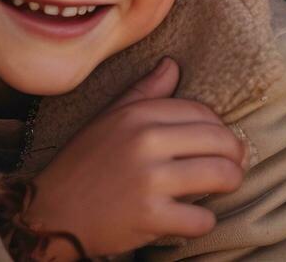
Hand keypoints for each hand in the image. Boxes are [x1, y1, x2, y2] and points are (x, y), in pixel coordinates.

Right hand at [23, 57, 246, 257]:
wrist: (49, 213)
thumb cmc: (82, 165)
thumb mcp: (109, 119)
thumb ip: (144, 92)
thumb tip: (173, 65)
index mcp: (138, 115)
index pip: (203, 113)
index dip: (220, 128)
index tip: (221, 142)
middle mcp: (145, 142)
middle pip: (219, 141)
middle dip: (235, 155)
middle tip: (234, 166)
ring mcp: (149, 180)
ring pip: (220, 175)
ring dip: (230, 184)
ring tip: (224, 187)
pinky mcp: (150, 217)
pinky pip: (201, 218)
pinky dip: (203, 222)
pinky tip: (192, 218)